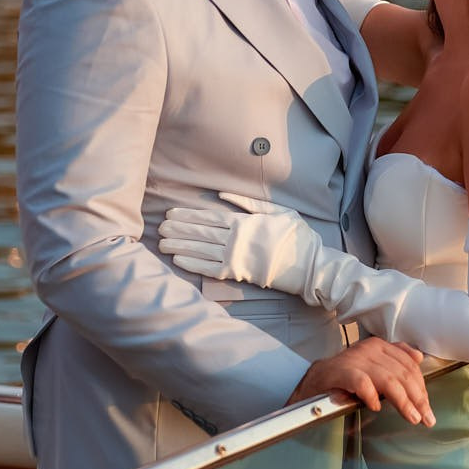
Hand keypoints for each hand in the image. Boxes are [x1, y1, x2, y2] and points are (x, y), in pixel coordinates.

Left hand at [158, 194, 321, 292]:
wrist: (307, 265)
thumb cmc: (296, 236)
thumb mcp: (278, 212)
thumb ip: (249, 203)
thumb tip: (223, 195)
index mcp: (244, 221)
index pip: (209, 216)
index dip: (188, 215)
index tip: (172, 213)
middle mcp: (235, 238)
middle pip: (200, 231)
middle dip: (179, 229)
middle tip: (161, 227)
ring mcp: (235, 257)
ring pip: (201, 249)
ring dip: (180, 245)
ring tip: (163, 243)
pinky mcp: (237, 274)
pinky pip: (209, 269)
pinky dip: (192, 264)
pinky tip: (177, 260)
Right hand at [290, 338, 433, 425]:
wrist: (314, 381)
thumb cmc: (346, 378)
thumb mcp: (373, 366)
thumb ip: (395, 360)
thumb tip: (419, 358)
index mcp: (380, 346)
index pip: (409, 365)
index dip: (422, 387)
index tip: (427, 407)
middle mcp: (370, 349)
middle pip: (402, 373)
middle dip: (417, 398)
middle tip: (425, 417)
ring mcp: (355, 359)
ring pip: (388, 379)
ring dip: (403, 401)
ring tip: (412, 417)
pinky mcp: (341, 372)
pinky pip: (362, 383)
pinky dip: (372, 396)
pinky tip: (377, 407)